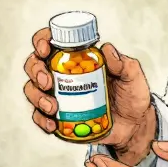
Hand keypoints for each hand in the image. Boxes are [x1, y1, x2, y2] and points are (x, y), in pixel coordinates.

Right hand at [23, 26, 155, 163]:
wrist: (134, 125)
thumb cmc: (132, 96)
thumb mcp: (133, 76)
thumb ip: (124, 63)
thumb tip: (107, 49)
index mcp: (78, 58)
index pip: (52, 43)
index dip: (42, 41)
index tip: (45, 49)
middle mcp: (63, 74)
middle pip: (35, 65)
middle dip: (35, 71)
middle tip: (47, 82)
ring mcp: (59, 96)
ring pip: (33, 90)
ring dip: (36, 97)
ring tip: (52, 107)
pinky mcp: (59, 117)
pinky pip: (40, 116)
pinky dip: (41, 120)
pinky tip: (52, 124)